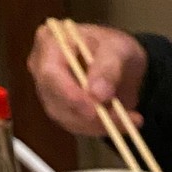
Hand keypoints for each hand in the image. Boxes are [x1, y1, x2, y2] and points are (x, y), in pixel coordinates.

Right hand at [27, 22, 148, 136]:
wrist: (120, 62)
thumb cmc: (115, 47)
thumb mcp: (119, 49)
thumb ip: (109, 68)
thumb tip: (97, 94)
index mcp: (50, 42)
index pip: (50, 74)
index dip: (70, 95)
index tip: (94, 110)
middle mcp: (42, 68)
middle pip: (56, 102)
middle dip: (89, 116)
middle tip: (122, 119)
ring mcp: (49, 91)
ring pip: (67, 119)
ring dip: (99, 126)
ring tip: (129, 119)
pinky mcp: (61, 110)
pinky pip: (77, 127)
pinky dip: (101, 129)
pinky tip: (123, 123)